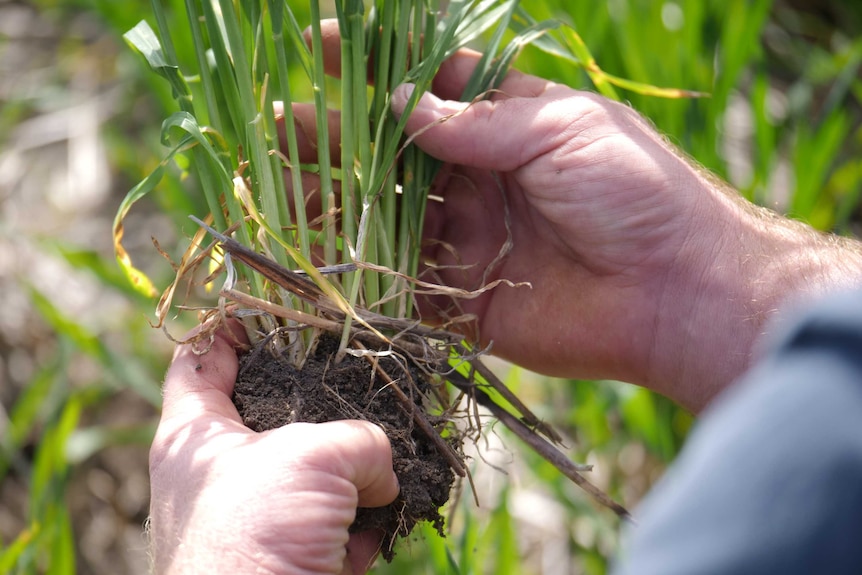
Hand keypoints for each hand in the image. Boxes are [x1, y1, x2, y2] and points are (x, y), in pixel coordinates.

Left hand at [148, 320, 398, 573]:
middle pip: (274, 412)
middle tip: (363, 384)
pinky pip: (333, 523)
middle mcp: (222, 472)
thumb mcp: (310, 459)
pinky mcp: (290, 555)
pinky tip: (370, 535)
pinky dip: (358, 527)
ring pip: (316, 473)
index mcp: (196, 435)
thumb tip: (381, 473)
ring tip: (383, 476)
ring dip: (355, 476)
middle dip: (324, 405)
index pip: (201, 356)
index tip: (282, 306)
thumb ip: (360, 441)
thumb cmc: (253, 536)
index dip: (236, 323)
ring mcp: (258, 516)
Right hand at [294, 22, 861, 411]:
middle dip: (340, 140)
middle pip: (395, 156)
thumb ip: (482, 122)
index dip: (379, 68)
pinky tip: (314, 252)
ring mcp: (469, 240)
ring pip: (387, 218)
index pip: (432, 88)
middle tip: (284, 126)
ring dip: (336, 202)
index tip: (323, 47)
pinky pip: (401, 282)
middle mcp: (481, 181)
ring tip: (280, 184)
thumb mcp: (564, 130)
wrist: (677, 294)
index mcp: (509, 128)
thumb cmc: (638, 193)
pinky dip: (358, 269)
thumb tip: (401, 105)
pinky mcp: (464, 299)